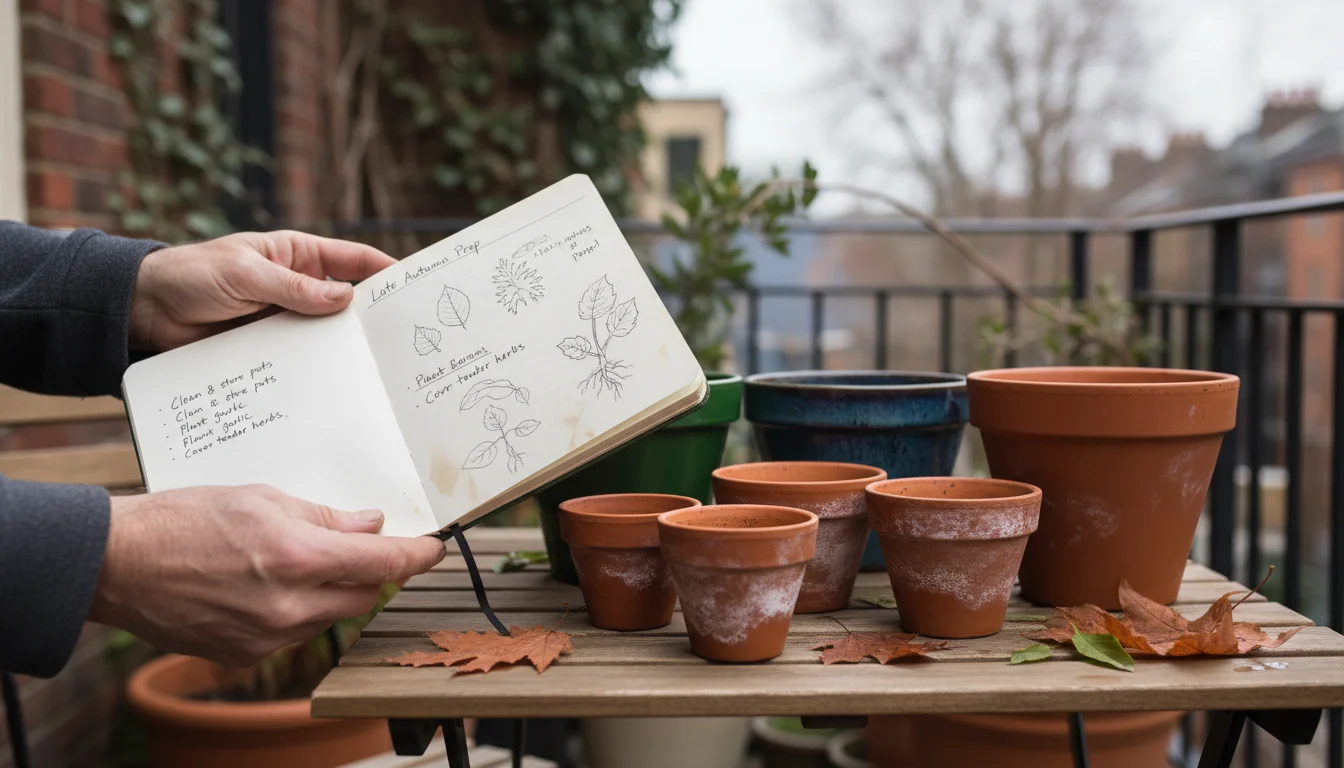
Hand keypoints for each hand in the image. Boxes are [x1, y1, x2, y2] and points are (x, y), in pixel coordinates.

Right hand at [91, 485, 445, 665]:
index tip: (432, 550)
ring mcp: (266, 638)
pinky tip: (262, 586)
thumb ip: (325, 517)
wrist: (118, 564)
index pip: (382, 564)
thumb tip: (370, 527)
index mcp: (297, 558)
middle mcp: (288, 606)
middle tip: (352, 544)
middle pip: (361, 594)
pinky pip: (293, 633)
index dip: (416, 556)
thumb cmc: (183, 520)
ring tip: (288, 560)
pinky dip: (294, 610)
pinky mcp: (244, 655)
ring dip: (327, 591)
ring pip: (328, 615)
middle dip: (366, 570)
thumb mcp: (262, 497)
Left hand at [128, 231, 395, 350]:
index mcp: (298, 256)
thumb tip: (345, 298)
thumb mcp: (244, 274)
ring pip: (327, 335)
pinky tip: (333, 384)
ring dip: (344, 349)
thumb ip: (293, 288)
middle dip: (372, 318)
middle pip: (348, 302)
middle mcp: (299, 288)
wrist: (146, 311)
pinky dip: (315, 370)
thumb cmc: (192, 274)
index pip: (353, 260)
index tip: (414, 285)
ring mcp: (286, 320)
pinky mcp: (270, 348)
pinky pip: (300, 359)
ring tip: (374, 369)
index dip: (386, 269)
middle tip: (401, 339)